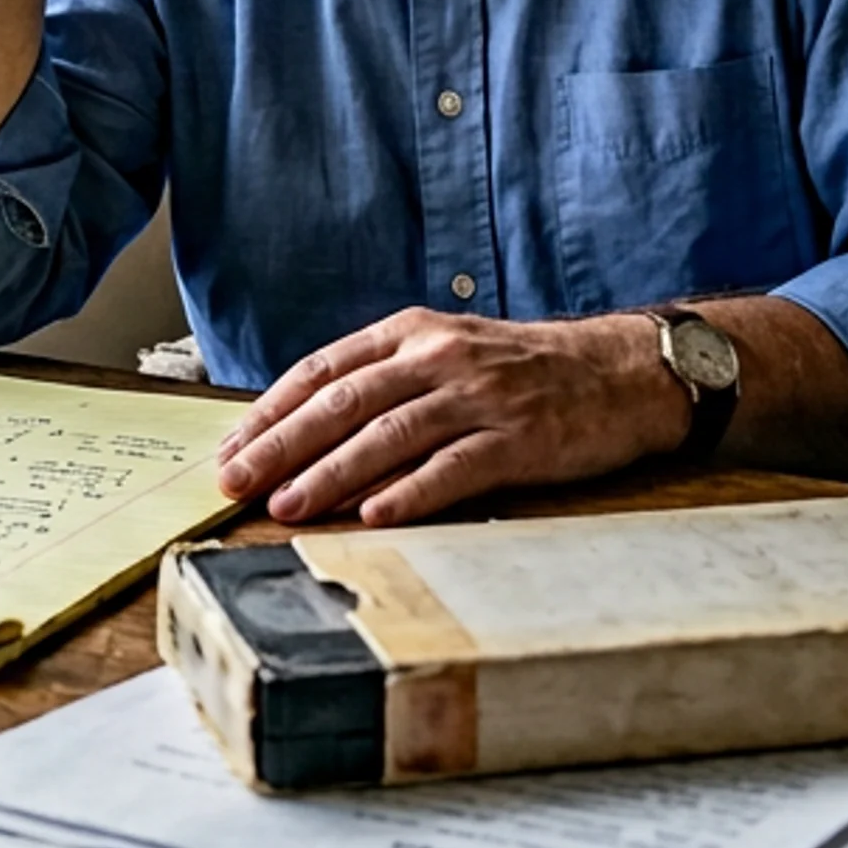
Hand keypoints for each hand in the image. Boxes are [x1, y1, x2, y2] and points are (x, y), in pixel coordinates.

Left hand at [216, 310, 688, 526]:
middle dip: (281, 445)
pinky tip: (374, 515)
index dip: (270, 411)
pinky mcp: (517, 440)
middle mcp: (439, 357)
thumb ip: (383, 383)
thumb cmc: (523, 371)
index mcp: (412, 332)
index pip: (323, 371)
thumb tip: (303, 436)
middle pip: (344, 403)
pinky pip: (453, 469)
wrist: (618, 372)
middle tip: (235, 481)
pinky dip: (410, 493)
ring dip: (331, 474)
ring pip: (388, 436)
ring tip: (289, 506)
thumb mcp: (447, 353)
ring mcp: (479, 398)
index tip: (229, 448)